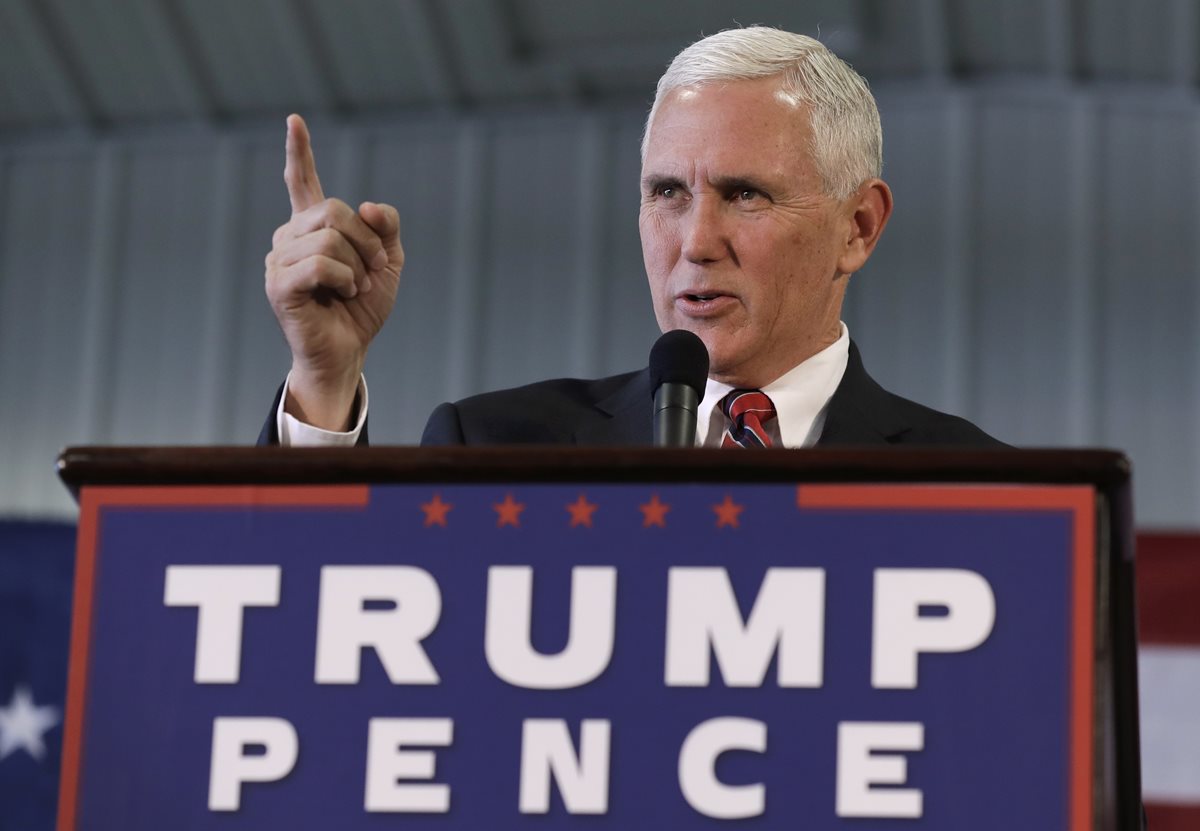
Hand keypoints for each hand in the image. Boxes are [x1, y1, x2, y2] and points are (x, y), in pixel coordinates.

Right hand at [264, 114, 403, 429]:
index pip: (302, 182)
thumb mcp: (387, 261)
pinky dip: (344, 280)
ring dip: (357, 266)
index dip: (299, 151)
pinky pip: (322, 264)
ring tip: (353, 289)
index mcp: (312, 229)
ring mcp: (279, 260)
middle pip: (335, 211)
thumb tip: (366, 206)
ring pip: (331, 238)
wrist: (350, 351)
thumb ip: (385, 226)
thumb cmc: (362, 309)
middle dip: (367, 241)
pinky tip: (341, 295)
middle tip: (373, 270)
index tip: (294, 120)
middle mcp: (289, 238)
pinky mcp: (279, 285)